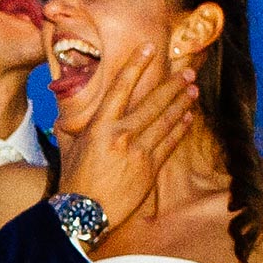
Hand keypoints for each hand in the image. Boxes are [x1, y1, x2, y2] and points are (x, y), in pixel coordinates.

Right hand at [54, 43, 197, 228]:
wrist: (83, 214)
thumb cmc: (74, 180)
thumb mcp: (69, 147)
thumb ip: (76, 126)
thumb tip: (74, 111)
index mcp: (99, 126)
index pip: (121, 87)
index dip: (136, 65)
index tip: (150, 48)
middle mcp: (121, 135)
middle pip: (153, 102)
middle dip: (173, 84)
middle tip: (188, 70)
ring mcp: (138, 152)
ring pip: (166, 121)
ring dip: (182, 103)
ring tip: (193, 89)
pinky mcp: (150, 169)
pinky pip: (170, 143)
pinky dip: (181, 128)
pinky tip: (189, 117)